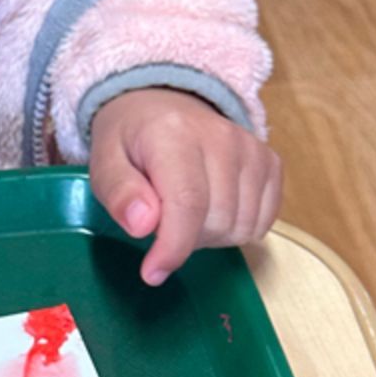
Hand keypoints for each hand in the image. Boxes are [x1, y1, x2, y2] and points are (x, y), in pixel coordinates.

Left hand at [88, 88, 281, 286]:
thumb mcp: (104, 163)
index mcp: (174, 134)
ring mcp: (252, 149)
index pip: (188, 202)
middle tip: (162, 222)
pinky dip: (237, 230)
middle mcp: (222, 137)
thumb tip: (143, 226)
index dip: (173, 247)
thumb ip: (119, 192)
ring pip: (242, 227)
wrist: (162, 103)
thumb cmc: (130, 140)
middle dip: (186, 239)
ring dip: (212, 237)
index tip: (152, 273)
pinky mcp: (270, 162)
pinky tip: (213, 210)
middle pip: (217, 221)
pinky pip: (262, 222)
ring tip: (187, 213)